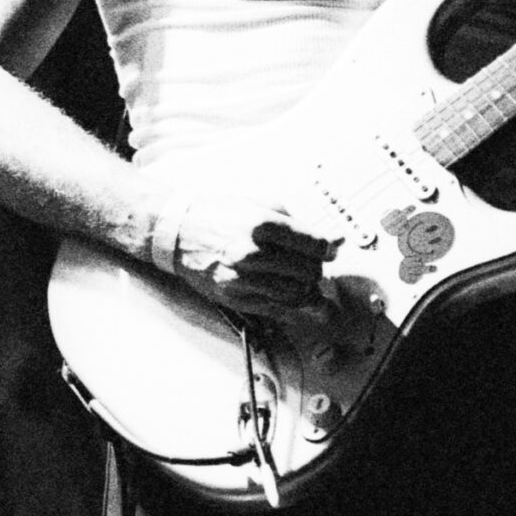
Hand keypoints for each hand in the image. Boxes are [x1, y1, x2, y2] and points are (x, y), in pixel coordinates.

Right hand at [163, 187, 337, 319]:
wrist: (179, 233)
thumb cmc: (221, 215)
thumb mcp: (260, 206)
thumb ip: (299, 222)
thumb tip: (335, 239)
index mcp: (262, 224)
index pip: (314, 245)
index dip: (327, 249)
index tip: (327, 250)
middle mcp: (251, 253)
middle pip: (308, 272)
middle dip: (315, 269)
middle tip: (309, 264)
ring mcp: (241, 279)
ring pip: (295, 294)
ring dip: (303, 288)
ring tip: (296, 277)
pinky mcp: (235, 298)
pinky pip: (276, 309)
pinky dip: (290, 304)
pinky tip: (288, 292)